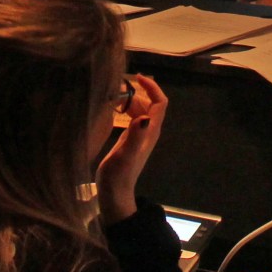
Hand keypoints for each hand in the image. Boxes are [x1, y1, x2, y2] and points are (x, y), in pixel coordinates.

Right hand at [95, 74, 167, 223]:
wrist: (114, 193)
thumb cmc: (119, 175)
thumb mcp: (125, 155)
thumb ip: (135, 136)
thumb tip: (143, 117)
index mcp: (150, 132)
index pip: (160, 103)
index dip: (152, 88)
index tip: (137, 77)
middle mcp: (147, 132)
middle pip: (150, 104)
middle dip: (138, 92)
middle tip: (117, 87)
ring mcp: (139, 136)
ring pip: (140, 110)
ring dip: (130, 100)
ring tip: (112, 95)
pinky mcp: (130, 140)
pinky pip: (132, 118)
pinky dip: (124, 109)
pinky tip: (111, 109)